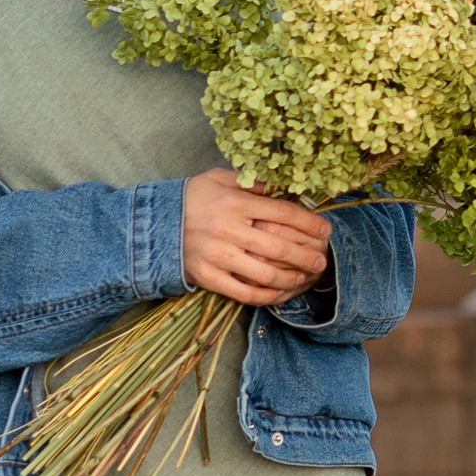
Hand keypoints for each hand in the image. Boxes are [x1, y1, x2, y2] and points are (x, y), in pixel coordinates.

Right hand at [182, 168, 331, 307]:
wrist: (150, 224)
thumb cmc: (189, 199)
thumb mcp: (216, 179)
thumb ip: (249, 181)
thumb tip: (279, 187)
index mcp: (234, 202)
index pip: (282, 213)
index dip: (308, 222)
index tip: (325, 228)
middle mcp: (228, 229)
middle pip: (279, 246)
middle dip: (306, 255)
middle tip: (322, 260)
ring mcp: (217, 256)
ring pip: (265, 273)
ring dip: (291, 278)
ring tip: (304, 277)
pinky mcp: (207, 277)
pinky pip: (244, 292)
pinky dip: (266, 296)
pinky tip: (279, 293)